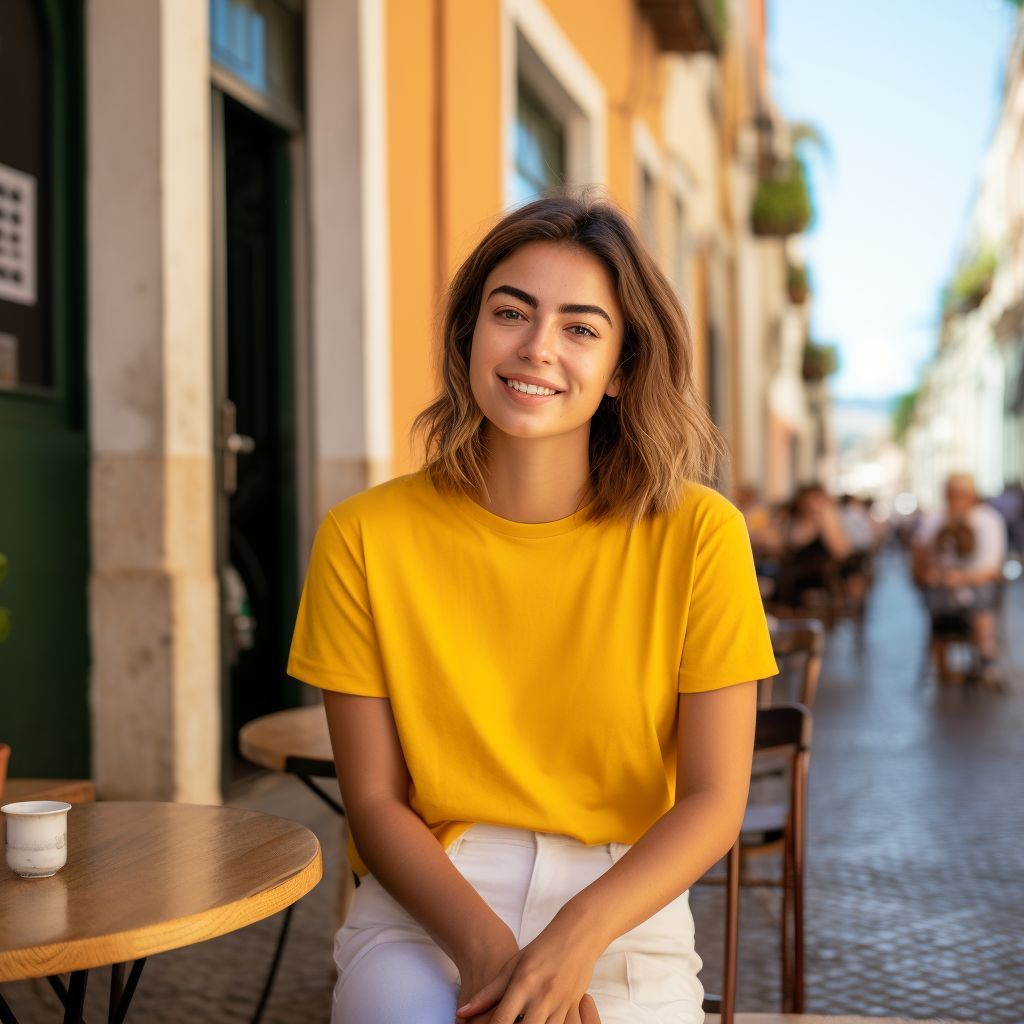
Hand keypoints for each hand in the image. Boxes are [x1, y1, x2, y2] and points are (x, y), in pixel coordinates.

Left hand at [456, 910, 604, 1023]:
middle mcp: (543, 995)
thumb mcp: (512, 966)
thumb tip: (461, 1013)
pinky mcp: (575, 1007)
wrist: (577, 934)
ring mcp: (561, 1003)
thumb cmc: (540, 950)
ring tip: (524, 1023)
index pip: (501, 1020)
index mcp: (523, 983)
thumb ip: (488, 993)